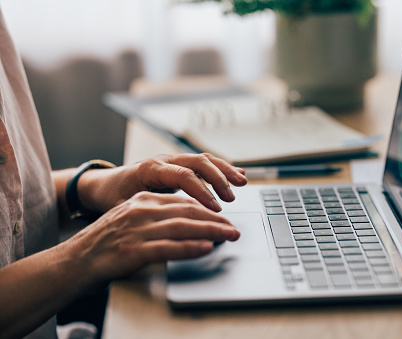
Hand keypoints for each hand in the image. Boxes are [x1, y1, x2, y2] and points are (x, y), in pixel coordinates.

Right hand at [67, 191, 239, 284]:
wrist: (74, 260)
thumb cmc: (105, 241)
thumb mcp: (131, 218)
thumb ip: (157, 215)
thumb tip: (187, 220)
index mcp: (143, 199)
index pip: (183, 200)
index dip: (208, 208)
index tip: (224, 216)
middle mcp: (142, 209)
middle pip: (188, 211)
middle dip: (216, 219)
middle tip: (234, 228)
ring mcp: (137, 229)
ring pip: (183, 226)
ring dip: (211, 231)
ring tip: (229, 235)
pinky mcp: (133, 250)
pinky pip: (168, 247)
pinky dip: (190, 247)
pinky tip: (206, 248)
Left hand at [77, 153, 247, 213]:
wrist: (105, 184)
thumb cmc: (113, 197)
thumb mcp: (124, 207)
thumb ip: (147, 212)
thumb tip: (170, 224)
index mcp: (150, 169)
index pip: (183, 175)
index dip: (202, 191)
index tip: (215, 208)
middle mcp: (164, 160)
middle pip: (198, 162)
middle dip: (218, 179)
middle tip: (231, 198)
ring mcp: (173, 160)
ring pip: (204, 159)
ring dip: (225, 171)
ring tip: (242, 182)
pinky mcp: (179, 165)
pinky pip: (204, 163)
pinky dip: (222, 169)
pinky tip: (238, 175)